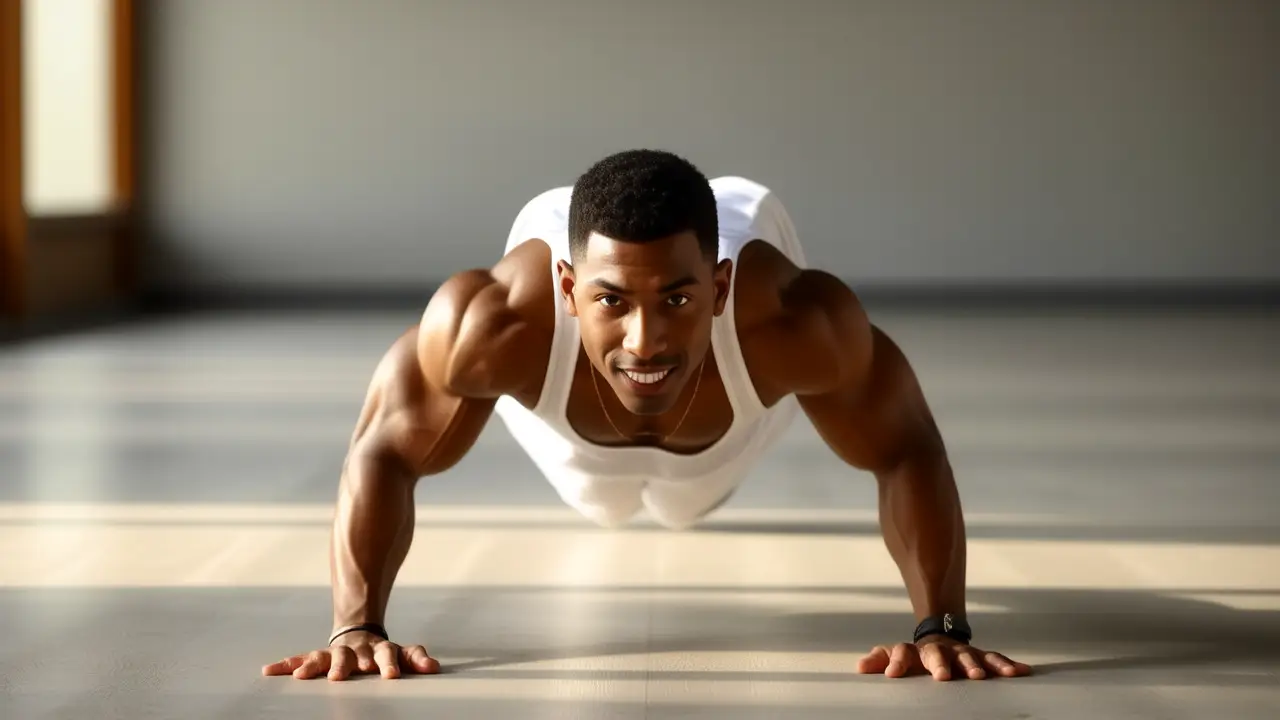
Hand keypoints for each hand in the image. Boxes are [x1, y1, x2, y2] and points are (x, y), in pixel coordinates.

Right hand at [261, 630, 440, 679]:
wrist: (358, 633)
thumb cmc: (382, 653)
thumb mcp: (403, 655)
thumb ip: (416, 659)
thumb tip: (434, 668)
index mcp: (379, 651)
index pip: (388, 656)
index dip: (389, 665)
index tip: (389, 676)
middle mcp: (355, 651)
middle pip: (350, 657)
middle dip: (343, 666)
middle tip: (338, 676)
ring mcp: (335, 654)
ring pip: (323, 658)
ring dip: (311, 666)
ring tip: (300, 675)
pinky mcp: (318, 658)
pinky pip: (301, 660)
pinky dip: (287, 665)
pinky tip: (270, 670)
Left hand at [856, 635, 1031, 680]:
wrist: (940, 636)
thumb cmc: (916, 656)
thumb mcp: (896, 657)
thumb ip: (879, 660)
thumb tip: (859, 667)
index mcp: (916, 652)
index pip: (903, 653)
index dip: (897, 661)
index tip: (892, 673)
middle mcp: (940, 650)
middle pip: (938, 655)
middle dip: (941, 665)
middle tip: (943, 677)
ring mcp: (962, 652)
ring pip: (970, 657)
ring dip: (977, 666)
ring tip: (982, 676)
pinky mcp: (981, 657)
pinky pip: (996, 660)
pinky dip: (1008, 665)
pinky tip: (1021, 672)